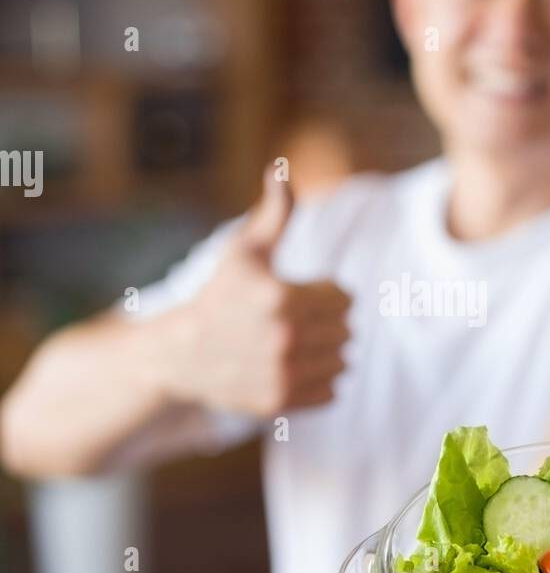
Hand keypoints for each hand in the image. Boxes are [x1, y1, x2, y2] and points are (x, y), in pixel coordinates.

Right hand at [166, 167, 351, 416]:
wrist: (181, 354)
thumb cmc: (219, 294)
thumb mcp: (244, 250)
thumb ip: (273, 214)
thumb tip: (281, 170)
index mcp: (280, 296)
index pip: (345, 299)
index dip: (324, 294)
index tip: (296, 296)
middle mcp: (284, 338)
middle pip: (346, 331)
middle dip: (326, 323)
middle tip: (292, 322)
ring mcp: (282, 374)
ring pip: (343, 362)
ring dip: (326, 353)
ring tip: (293, 345)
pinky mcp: (280, 402)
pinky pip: (333, 391)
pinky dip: (320, 381)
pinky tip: (291, 368)